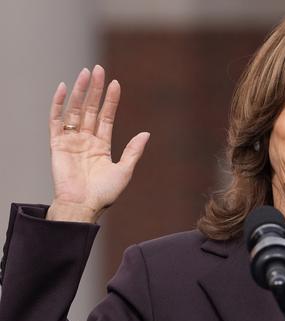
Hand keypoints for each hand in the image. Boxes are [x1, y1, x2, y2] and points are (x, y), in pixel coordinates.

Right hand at [46, 65, 149, 222]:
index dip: (111, 100)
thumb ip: (134, 151)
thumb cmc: (104, 194)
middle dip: (95, 89)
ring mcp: (71, 141)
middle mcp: (86, 140)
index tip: (116, 84)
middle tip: (98, 69)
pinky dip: (59, 104)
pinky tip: (65, 88)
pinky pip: (56, 121)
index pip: (106, 116)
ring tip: (86, 73)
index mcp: (101, 146)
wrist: (83, 207)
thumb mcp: (124, 170)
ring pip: (75, 110)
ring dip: (80, 92)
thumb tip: (146, 133)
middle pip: (90, 109)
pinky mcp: (57, 145)